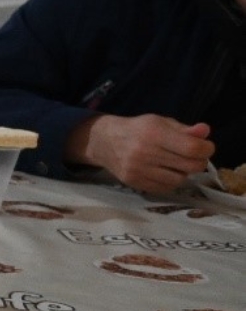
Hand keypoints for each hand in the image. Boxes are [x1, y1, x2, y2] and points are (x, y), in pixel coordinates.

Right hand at [68, 114, 213, 193]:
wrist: (104, 142)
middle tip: (193, 156)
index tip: (206, 147)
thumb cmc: (138, 129)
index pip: (192, 148)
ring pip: (179, 180)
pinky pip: (166, 188)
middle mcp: (145, 152)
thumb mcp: (161, 122)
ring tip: (176, 164)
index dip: (206, 149)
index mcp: (153, 133)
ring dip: (183, 172)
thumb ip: (184, 129)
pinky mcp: (134, 183)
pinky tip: (164, 171)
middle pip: (190, 166)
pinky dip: (170, 181)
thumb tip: (205, 131)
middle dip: (198, 161)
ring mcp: (138, 170)